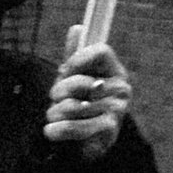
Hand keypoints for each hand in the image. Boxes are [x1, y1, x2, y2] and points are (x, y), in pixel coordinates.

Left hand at [45, 30, 130, 158]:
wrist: (90, 144)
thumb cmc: (83, 106)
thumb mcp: (76, 80)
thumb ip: (75, 57)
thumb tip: (77, 29)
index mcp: (116, 72)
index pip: (101, 51)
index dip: (78, 59)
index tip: (65, 70)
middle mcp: (121, 89)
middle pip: (80, 80)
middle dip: (58, 91)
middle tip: (55, 99)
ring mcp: (116, 110)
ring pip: (72, 105)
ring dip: (54, 112)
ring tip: (53, 116)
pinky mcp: (108, 131)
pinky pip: (74, 126)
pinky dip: (57, 129)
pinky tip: (51, 130)